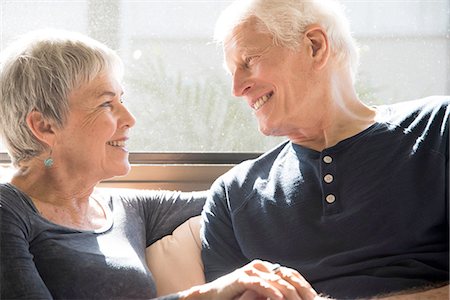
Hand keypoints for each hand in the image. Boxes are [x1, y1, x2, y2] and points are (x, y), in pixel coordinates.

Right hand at [179, 259, 319, 299]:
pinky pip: (259, 284)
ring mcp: (251, 271)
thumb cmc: (237, 297)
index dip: (304, 286)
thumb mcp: (260, 295)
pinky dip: (270, 291)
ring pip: (275, 280)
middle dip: (300, 290)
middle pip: (286, 277)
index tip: (315, 298)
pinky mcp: (241, 278)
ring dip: (288, 292)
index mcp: (268, 269)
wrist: (213, 296)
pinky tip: (279, 299)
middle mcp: (261, 267)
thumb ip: (274, 293)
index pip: (291, 275)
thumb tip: (293, 298)